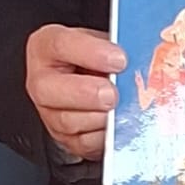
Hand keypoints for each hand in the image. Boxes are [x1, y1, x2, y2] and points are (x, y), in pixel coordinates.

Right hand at [25, 24, 123, 161]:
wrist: (89, 78)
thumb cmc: (94, 56)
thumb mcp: (102, 41)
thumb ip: (115, 46)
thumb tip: (142, 57)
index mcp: (47, 46)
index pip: (59, 45)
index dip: (90, 52)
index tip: (119, 59)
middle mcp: (42, 80)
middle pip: (49, 90)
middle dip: (87, 94)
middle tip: (113, 93)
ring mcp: (50, 112)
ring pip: (68, 121)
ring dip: (100, 118)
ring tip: (120, 109)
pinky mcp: (65, 138)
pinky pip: (83, 144)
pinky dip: (104, 136)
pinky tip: (117, 125)